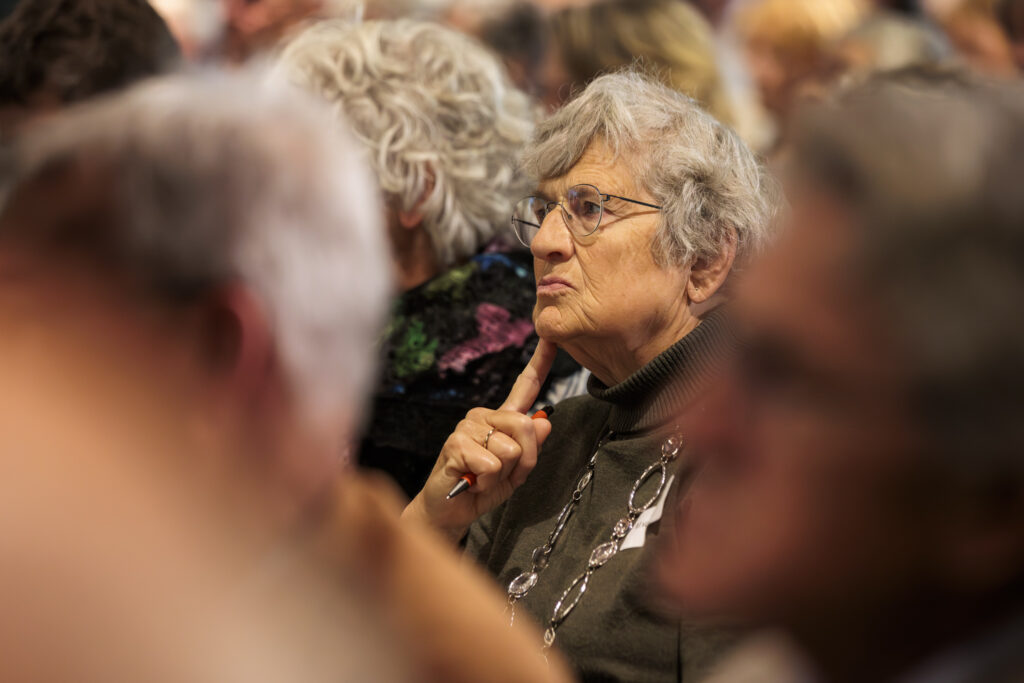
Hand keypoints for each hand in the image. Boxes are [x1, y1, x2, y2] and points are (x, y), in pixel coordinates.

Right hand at [402, 339, 556, 541]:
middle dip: (524, 460)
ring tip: (481, 478)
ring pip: (511, 449)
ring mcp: (467, 427)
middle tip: (502, 475)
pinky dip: (487, 481)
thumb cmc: (480, 490)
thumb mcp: (515, 473)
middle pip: (525, 426)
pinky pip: (492, 462)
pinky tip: (470, 481)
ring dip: (502, 475)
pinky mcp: (456, 443)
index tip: (551, 338)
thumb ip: (531, 449)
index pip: (524, 387)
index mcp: (501, 420)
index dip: (540, 363)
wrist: (449, 512)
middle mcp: (483, 416)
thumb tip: (544, 421)